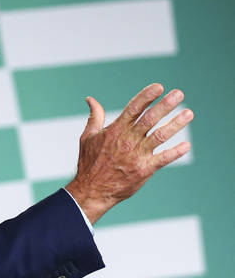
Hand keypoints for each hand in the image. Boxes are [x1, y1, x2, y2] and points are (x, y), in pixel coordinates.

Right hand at [66, 83, 191, 223]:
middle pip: (149, 119)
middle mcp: (127, 140)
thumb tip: (90, 99)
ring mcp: (137, 155)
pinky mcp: (144, 170)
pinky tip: (186, 145)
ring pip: (160, 136)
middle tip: (179, 94)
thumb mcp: (87, 137)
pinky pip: (163, 159)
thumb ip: (94, 117)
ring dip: (176, 124)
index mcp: (115, 131)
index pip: (133, 109)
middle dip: (165, 105)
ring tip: (189, 113)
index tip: (159, 87)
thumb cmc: (89, 162)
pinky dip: (176, 152)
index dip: (146, 96)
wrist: (92, 190)